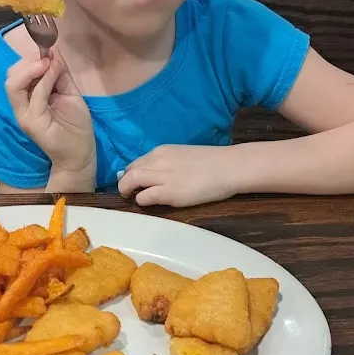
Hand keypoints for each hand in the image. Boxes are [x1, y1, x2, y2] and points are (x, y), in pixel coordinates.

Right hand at [6, 49, 95, 173]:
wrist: (81, 154)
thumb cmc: (75, 125)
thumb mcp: (68, 92)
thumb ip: (59, 73)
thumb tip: (53, 50)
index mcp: (27, 98)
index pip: (16, 73)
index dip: (30, 58)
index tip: (48, 49)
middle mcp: (21, 107)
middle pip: (10, 76)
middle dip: (28, 61)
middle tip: (48, 57)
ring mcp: (24, 116)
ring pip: (13, 84)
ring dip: (32, 68)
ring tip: (49, 63)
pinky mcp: (32, 123)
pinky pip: (34, 97)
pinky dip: (44, 80)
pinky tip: (55, 72)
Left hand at [118, 145, 241, 206]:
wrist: (229, 167)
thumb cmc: (212, 163)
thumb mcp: (183, 156)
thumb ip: (168, 163)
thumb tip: (155, 174)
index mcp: (162, 151)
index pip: (136, 162)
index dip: (132, 174)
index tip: (134, 183)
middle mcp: (158, 160)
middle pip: (129, 171)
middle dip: (124, 183)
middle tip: (128, 193)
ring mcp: (162, 176)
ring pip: (130, 181)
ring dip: (127, 191)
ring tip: (132, 198)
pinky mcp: (168, 192)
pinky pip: (143, 197)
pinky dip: (141, 200)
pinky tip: (148, 203)